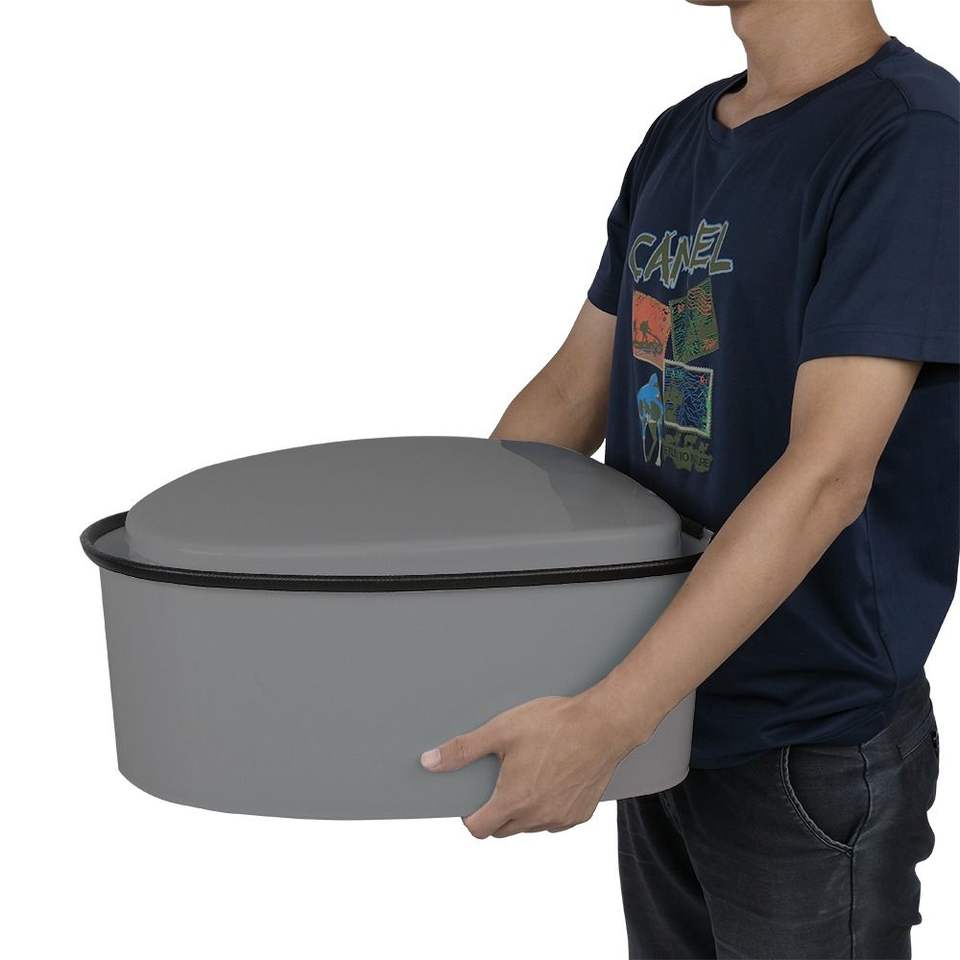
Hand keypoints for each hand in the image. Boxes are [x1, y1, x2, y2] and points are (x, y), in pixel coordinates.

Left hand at [419, 689, 643, 838]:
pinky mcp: (581, 814)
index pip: (479, 829)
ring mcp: (561, 819)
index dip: (469, 816)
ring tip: (527, 775)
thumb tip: (429, 762)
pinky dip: (546, 808)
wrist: (604, 724)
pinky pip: (554, 821)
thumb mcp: (501, 730)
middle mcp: (537, 817)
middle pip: (503, 829)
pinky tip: (551, 780)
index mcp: (514, 800)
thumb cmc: (554, 724)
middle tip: (500, 779)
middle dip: (495, 811)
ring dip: (522, 810)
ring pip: (529, 826)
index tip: (471, 800)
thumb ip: (463, 749)